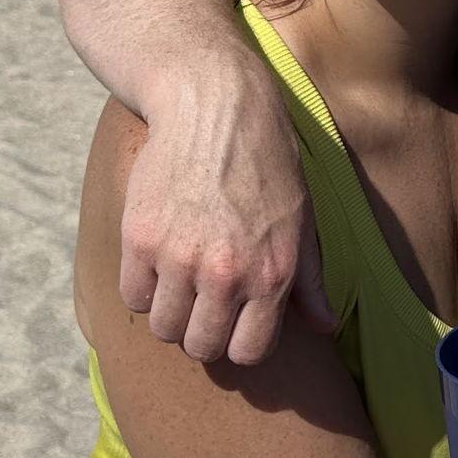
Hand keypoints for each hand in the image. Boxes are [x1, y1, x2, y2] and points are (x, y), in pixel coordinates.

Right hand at [118, 58, 333, 364]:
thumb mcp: (302, 218)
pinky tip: (157, 263)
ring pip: (164, 327)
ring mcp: (179, 258)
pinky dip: (142, 288)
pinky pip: (133, 296)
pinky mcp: (139, 238)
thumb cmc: (266, 162)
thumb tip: (325, 326)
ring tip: (181, 284)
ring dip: (170, 314)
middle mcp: (225, 273)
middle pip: (202, 347)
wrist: (212, 105)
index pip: (248, 352)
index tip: (235, 323)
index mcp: (271, 273)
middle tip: (204, 306)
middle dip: (203, 333)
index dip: (241, 343)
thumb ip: (309, 279)